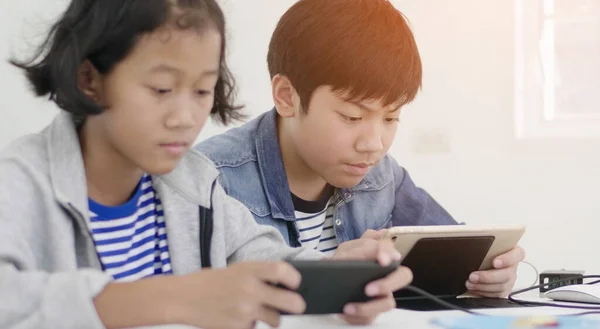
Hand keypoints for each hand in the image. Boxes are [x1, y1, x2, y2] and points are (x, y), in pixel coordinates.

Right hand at [172, 262, 304, 328]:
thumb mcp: (237, 270)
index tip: (295, 283)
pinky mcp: (239, 327)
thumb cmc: (210, 282)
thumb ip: (259, 275)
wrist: (184, 298)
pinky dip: (251, 325)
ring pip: (276, 319)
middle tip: (297, 306)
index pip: (282, 271)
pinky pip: (255, 328)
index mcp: (250, 270)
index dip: (294, 278)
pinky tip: (238, 317)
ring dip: (273, 318)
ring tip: (261, 312)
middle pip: (289, 300)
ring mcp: (245, 310)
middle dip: (297, 305)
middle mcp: (250, 289)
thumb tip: (284, 284)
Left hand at [332, 230, 411, 324]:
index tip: (381, 260)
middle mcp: (385, 275)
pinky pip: (371, 318)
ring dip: (368, 307)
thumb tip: (375, 240)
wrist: (327, 280)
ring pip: (388, 303)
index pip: (391, 250)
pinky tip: (344, 313)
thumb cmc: (340, 262)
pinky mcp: (372, 310)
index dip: (389, 253)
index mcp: (379, 256)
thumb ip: (360, 247)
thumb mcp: (345, 252)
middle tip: (368, 290)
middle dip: (388, 284)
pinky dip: (357, 317)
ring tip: (348, 307)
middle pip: (403, 277)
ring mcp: (381, 294)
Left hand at [466, 246, 525, 297]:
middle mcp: (513, 267)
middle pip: (507, 274)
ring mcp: (509, 280)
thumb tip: (471, 247)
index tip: (495, 262)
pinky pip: (496, 295)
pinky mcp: (504, 290)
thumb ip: (485, 245)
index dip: (507, 259)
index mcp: (513, 252)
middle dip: (488, 277)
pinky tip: (473, 289)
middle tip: (472, 276)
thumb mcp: (487, 245)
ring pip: (501, 286)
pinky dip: (483, 293)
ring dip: (483, 286)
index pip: (518, 254)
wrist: (483, 261)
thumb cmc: (486, 251)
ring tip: (469, 283)